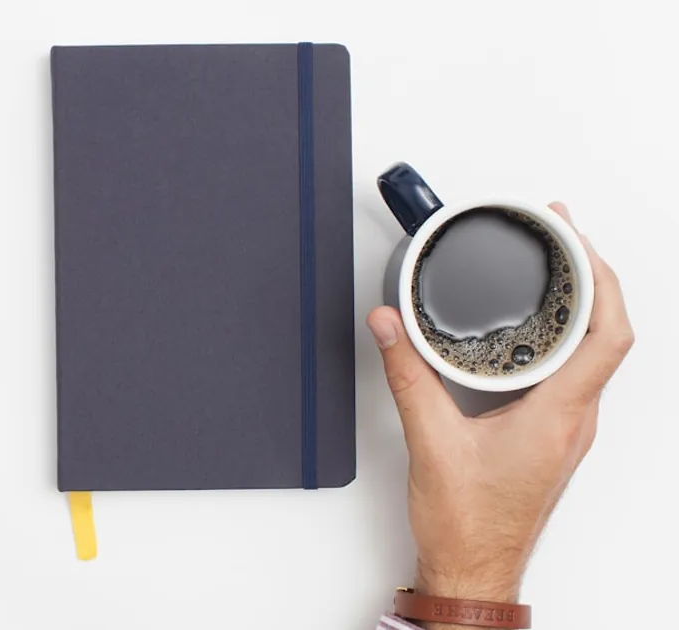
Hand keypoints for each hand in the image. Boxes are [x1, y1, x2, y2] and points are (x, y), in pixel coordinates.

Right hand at [367, 202, 632, 628]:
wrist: (474, 571)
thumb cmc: (467, 524)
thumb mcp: (429, 441)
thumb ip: (406, 375)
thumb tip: (389, 325)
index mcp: (559, 416)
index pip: (608, 334)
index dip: (601, 277)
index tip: (574, 237)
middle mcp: (574, 420)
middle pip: (609, 333)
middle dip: (592, 274)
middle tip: (562, 233)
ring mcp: (567, 429)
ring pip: (594, 354)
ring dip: (582, 306)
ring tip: (555, 267)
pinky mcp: (551, 436)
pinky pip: (572, 374)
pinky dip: (562, 337)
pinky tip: (532, 327)